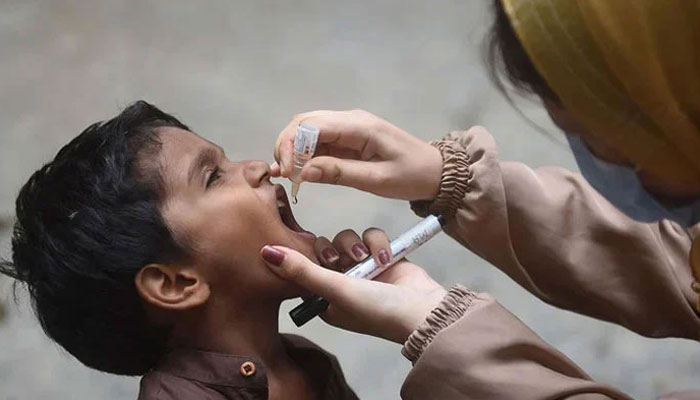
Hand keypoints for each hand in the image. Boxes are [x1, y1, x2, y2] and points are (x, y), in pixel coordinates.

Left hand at [261, 227, 446, 343]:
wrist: (423, 311)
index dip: (304, 258)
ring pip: (347, 239)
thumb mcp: (334, 290)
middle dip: (333, 250)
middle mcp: (342, 284)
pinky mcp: (383, 257)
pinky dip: (378, 243)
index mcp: (325, 300)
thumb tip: (264, 252)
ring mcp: (364, 270)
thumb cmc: (375, 309)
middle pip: (325, 249)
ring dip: (357, 245)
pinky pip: (371, 237)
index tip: (310, 256)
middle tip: (341, 260)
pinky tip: (386, 257)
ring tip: (368, 259)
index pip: (303, 270)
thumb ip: (301, 271)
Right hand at [271, 110, 442, 200]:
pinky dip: (305, 153)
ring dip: (293, 149)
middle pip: (304, 122)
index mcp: (358, 126)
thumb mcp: (376, 180)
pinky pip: (319, 139)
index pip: (311, 125)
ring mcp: (348, 126)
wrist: (436, 172)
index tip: (286, 172)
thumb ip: (339, 173)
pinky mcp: (348, 137)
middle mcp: (349, 119)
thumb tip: (303, 172)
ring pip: (307, 129)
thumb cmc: (411, 176)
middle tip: (282, 174)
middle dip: (287, 145)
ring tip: (288, 174)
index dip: (292, 146)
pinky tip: (301, 171)